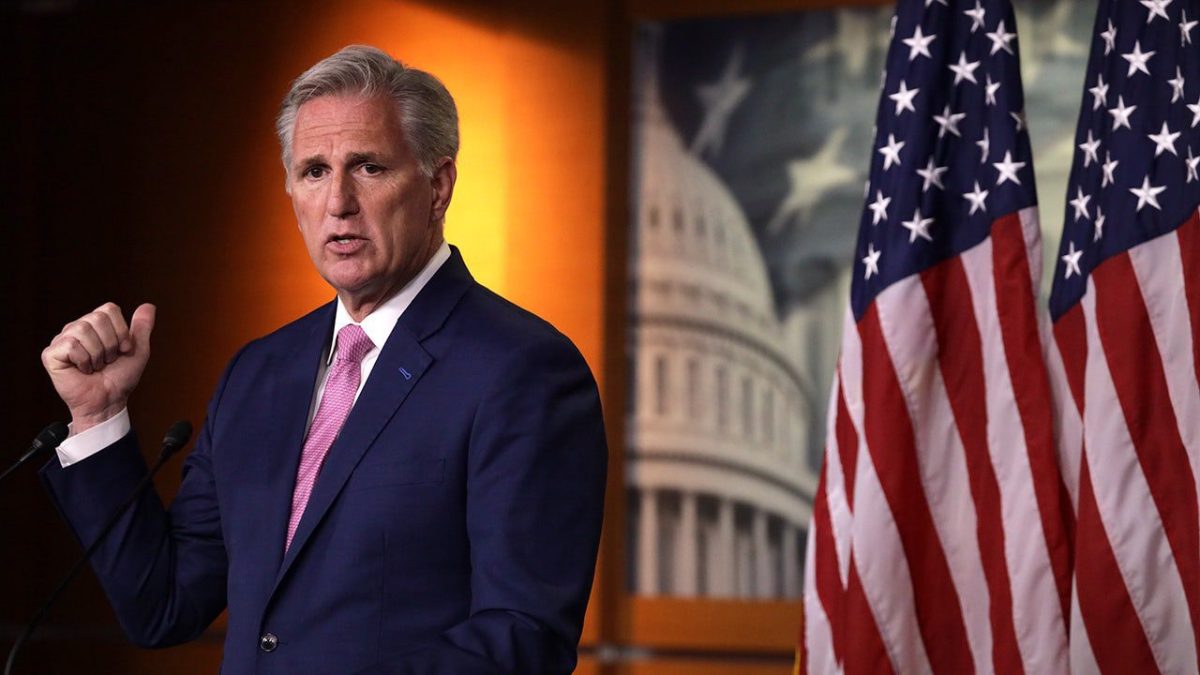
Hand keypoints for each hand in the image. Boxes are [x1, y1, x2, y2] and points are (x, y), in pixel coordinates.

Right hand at [42, 303, 155, 433]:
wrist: (108, 401)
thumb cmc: (120, 378)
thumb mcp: (138, 350)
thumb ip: (142, 327)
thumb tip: (149, 305)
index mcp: (95, 324)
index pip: (109, 309)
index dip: (121, 331)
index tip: (123, 350)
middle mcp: (77, 328)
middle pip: (97, 318)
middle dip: (110, 344)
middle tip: (107, 360)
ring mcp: (62, 340)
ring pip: (84, 330)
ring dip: (98, 354)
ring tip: (95, 366)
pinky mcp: (51, 353)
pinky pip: (71, 345)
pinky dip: (84, 361)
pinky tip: (83, 370)